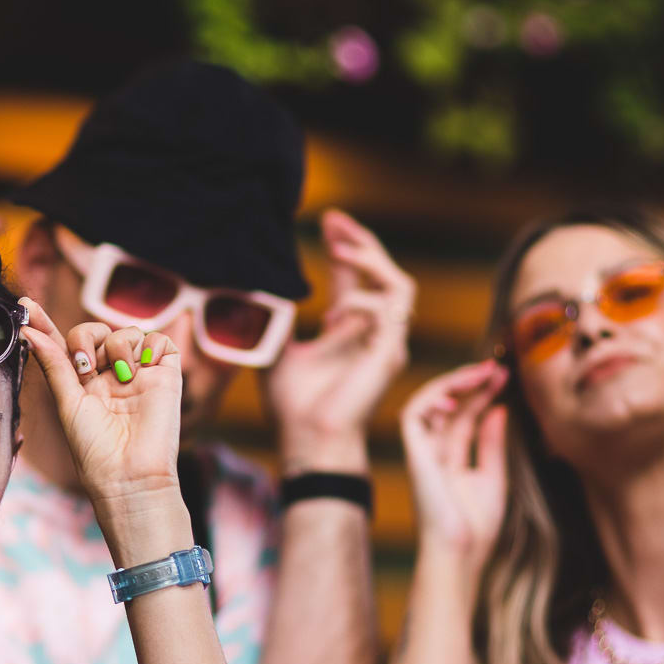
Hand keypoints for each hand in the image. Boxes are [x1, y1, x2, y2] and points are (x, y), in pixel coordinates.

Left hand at [20, 298, 182, 508]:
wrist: (130, 475)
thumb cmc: (95, 450)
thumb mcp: (67, 403)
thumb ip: (53, 363)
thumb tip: (29, 331)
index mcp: (84, 384)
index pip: (64, 345)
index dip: (45, 324)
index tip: (25, 306)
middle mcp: (110, 376)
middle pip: (95, 332)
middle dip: (86, 338)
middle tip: (86, 365)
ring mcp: (139, 374)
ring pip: (126, 332)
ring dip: (117, 345)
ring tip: (121, 376)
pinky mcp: (166, 374)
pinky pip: (159, 340)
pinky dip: (150, 345)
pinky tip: (141, 368)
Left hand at [263, 209, 414, 472]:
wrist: (308, 442)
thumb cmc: (293, 407)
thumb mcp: (278, 351)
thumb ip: (278, 322)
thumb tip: (263, 291)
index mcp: (350, 332)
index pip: (356, 279)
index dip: (345, 248)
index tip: (325, 222)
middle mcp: (374, 334)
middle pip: (383, 274)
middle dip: (361, 243)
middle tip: (334, 221)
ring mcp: (387, 343)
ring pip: (400, 285)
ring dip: (372, 261)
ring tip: (342, 248)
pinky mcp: (392, 354)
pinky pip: (393, 309)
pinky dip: (365, 301)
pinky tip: (336, 313)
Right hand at [401, 360, 509, 568]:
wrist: (459, 552)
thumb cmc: (475, 527)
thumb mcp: (492, 477)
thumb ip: (491, 444)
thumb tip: (499, 410)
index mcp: (451, 458)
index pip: (464, 415)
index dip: (482, 393)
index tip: (504, 376)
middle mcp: (434, 452)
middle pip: (449, 405)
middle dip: (470, 381)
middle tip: (496, 366)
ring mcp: (422, 452)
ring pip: (428, 403)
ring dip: (452, 383)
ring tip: (480, 372)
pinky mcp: (414, 455)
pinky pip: (412, 416)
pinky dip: (431, 400)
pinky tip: (457, 395)